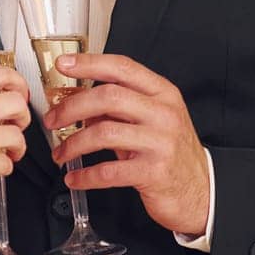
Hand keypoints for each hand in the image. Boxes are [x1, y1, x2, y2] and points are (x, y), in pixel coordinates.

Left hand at [45, 54, 209, 236]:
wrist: (201, 190)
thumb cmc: (172, 153)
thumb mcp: (152, 121)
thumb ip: (120, 109)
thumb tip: (81, 103)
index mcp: (163, 93)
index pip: (122, 68)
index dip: (90, 64)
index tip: (64, 65)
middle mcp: (164, 113)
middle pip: (108, 97)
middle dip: (72, 107)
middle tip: (53, 119)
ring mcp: (160, 142)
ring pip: (104, 132)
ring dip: (74, 144)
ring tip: (62, 153)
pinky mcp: (154, 172)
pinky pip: (109, 171)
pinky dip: (85, 175)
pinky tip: (75, 177)